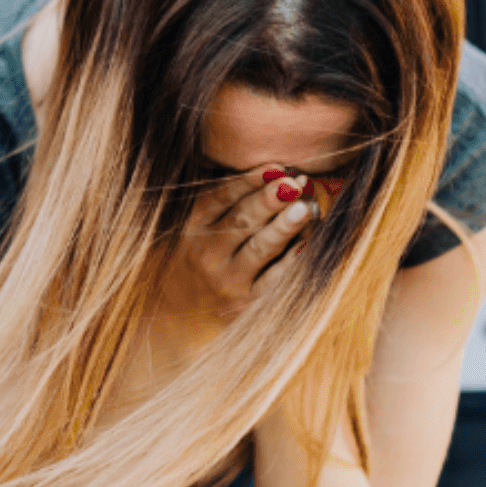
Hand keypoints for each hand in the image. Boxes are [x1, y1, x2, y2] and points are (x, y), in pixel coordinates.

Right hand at [169, 167, 316, 324]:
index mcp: (192, 227)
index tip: (277, 167)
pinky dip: (292, 261)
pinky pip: (274, 280)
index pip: (220, 198)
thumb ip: (224, 202)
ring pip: (260, 249)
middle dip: (270, 200)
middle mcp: (206, 253)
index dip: (249, 181)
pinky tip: (308, 244)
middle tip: (294, 183)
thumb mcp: (195, 230)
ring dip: (285, 227)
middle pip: (241, 221)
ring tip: (305, 208)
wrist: (177, 319)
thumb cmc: (196, 262)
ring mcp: (227, 280)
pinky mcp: (246, 305)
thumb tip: (276, 173)